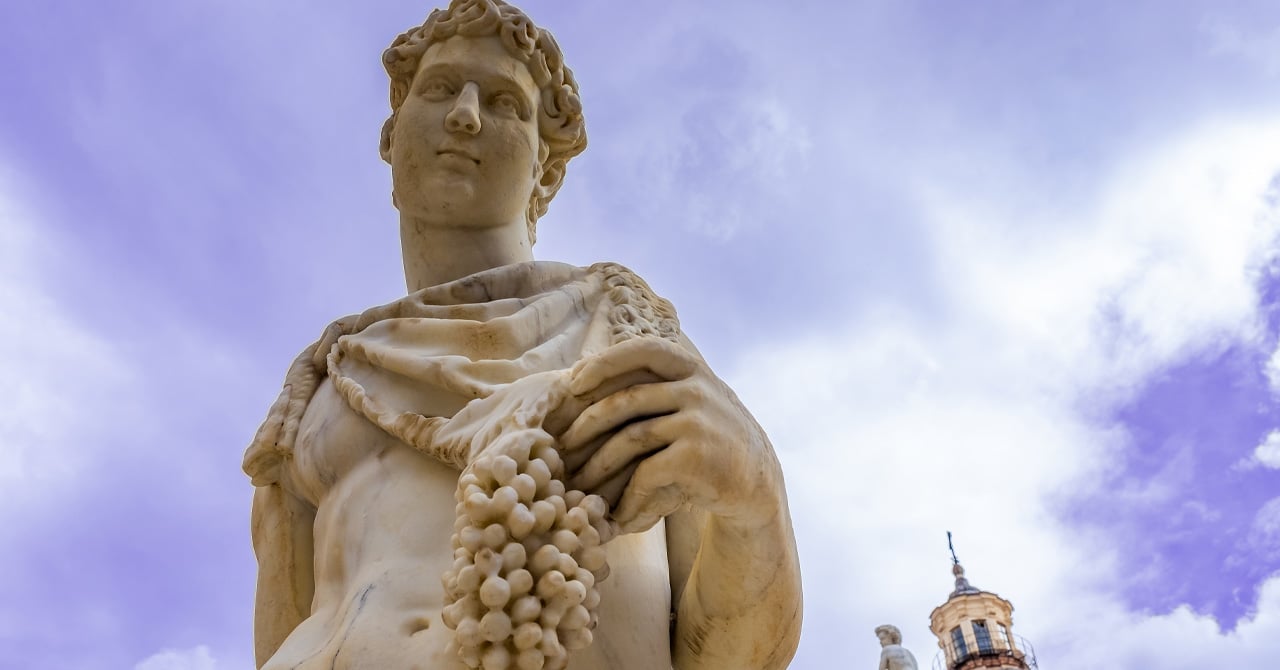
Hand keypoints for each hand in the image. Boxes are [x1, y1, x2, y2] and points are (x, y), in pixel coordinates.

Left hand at [553, 337, 781, 534]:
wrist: (755, 480)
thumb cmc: (708, 438)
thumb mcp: (691, 398)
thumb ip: (655, 384)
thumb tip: (584, 376)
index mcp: (690, 368)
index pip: (641, 351)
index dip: (603, 363)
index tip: (572, 382)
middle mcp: (696, 388)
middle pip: (626, 399)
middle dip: (586, 425)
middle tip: (560, 447)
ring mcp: (698, 421)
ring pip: (630, 438)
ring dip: (597, 466)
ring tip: (578, 486)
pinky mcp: (698, 456)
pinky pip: (647, 472)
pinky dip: (627, 495)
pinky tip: (616, 513)